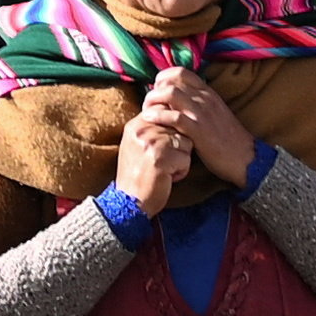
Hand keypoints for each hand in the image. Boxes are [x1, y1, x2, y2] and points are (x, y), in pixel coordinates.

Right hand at [114, 97, 192, 216]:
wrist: (129, 203)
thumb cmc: (138, 176)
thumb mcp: (138, 146)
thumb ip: (152, 129)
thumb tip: (173, 114)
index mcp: (135, 124)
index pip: (166, 113)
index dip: (172, 132)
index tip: (163, 148)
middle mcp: (142, 129)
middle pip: (180, 129)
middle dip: (177, 148)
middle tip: (160, 163)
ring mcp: (151, 142)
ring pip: (186, 143)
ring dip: (180, 160)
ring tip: (163, 170)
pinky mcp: (160, 157)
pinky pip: (186, 159)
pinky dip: (181, 172)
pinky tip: (166, 178)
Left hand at [149, 64, 254, 184]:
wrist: (246, 158)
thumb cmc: (228, 139)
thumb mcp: (216, 113)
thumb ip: (199, 103)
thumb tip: (178, 100)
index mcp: (208, 93)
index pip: (181, 72)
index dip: (163, 78)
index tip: (157, 90)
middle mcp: (204, 98)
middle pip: (172, 80)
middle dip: (154, 90)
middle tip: (149, 103)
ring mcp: (201, 113)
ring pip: (170, 94)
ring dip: (153, 101)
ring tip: (147, 112)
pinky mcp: (198, 131)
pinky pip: (173, 117)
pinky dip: (157, 116)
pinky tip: (149, 120)